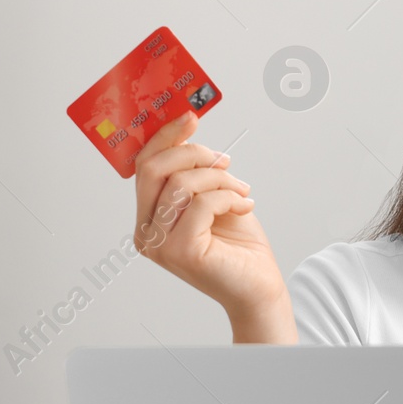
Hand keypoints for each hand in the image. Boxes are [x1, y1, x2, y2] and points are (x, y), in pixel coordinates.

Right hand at [133, 110, 286, 317]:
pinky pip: (202, 202)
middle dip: (193, 154)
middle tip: (224, 160)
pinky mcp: (181, 252)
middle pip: (153, 169)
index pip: (143, 167)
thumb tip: (188, 133)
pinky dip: (229, 197)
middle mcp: (146, 233)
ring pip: (182, 183)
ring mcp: (159, 245)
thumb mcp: (214, 196)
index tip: (190, 117)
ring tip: (241, 191)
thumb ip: (194, 172)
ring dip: (220, 179)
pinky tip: (244, 206)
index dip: (165, 137)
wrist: (259, 286)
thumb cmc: (238, 245)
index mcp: (148, 218)